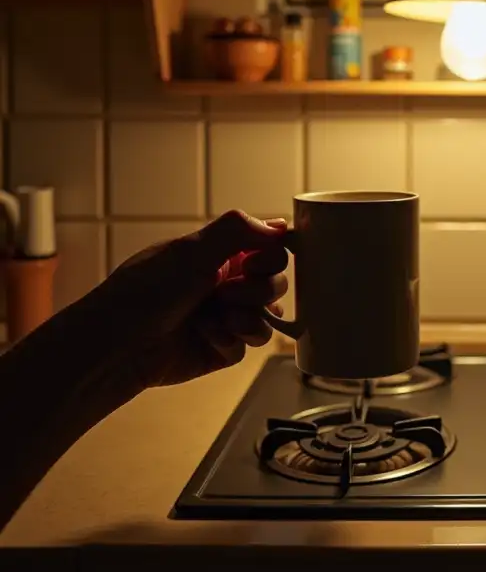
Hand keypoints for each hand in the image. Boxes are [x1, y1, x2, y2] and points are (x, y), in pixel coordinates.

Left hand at [73, 210, 289, 391]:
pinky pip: (248, 345)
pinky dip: (229, 340)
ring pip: (268, 317)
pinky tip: (204, 336)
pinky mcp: (223, 347)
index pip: (270, 249)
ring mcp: (226, 316)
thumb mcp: (191, 251)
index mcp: (219, 254)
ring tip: (218, 319)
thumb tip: (280, 224)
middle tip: (225, 294)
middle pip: (276, 284)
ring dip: (246, 319)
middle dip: (257, 291)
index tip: (253, 264)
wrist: (119, 345)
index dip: (271, 258)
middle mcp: (226, 282)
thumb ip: (238, 230)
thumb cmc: (145, 292)